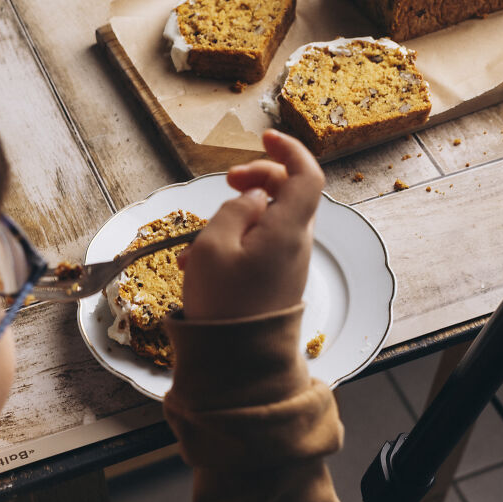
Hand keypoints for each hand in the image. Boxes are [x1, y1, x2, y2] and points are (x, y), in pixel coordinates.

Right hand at [179, 130, 323, 319]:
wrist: (237, 364)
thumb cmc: (223, 304)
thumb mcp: (212, 247)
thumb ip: (233, 211)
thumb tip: (251, 199)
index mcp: (288, 230)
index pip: (307, 175)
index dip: (289, 150)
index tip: (265, 137)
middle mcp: (296, 244)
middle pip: (288, 193)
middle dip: (256, 179)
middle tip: (226, 181)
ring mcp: (288, 264)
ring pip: (268, 221)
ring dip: (234, 218)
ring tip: (195, 241)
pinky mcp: (276, 281)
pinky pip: (259, 248)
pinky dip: (233, 243)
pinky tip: (198, 262)